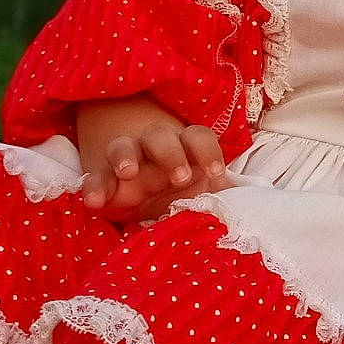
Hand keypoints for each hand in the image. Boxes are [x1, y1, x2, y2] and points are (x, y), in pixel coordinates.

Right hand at [76, 97, 225, 219]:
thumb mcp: (201, 191)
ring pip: (123, 146)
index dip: (208, 151)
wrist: (139, 191)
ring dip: (125, 156)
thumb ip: (221, 195)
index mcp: (184, 149)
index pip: (198, 137)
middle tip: (180, 176)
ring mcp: (126, 162)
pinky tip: (94, 201)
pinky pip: (94, 177)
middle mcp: (154, 149)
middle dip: (170, 152)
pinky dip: (92, 185)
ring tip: (128, 172)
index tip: (215, 172)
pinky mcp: (102, 179)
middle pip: (160, 136)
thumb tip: (250, 207)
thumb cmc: (178, 188)